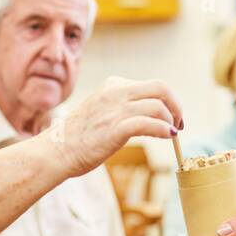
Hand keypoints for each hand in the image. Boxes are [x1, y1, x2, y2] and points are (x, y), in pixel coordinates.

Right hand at [52, 77, 183, 177]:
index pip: (152, 86)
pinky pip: (150, 124)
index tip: (172, 117)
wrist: (57, 150)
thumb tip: (148, 117)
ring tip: (172, 134)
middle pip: (161, 89)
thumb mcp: (101, 111)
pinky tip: (167, 137)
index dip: (168, 101)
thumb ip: (122, 108)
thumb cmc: (78, 137)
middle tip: (178, 123)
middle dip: (176, 106)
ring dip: (171, 121)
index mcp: (113, 85)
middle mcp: (116, 92)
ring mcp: (116, 109)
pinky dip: (164, 130)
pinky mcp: (116, 128)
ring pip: (158, 106)